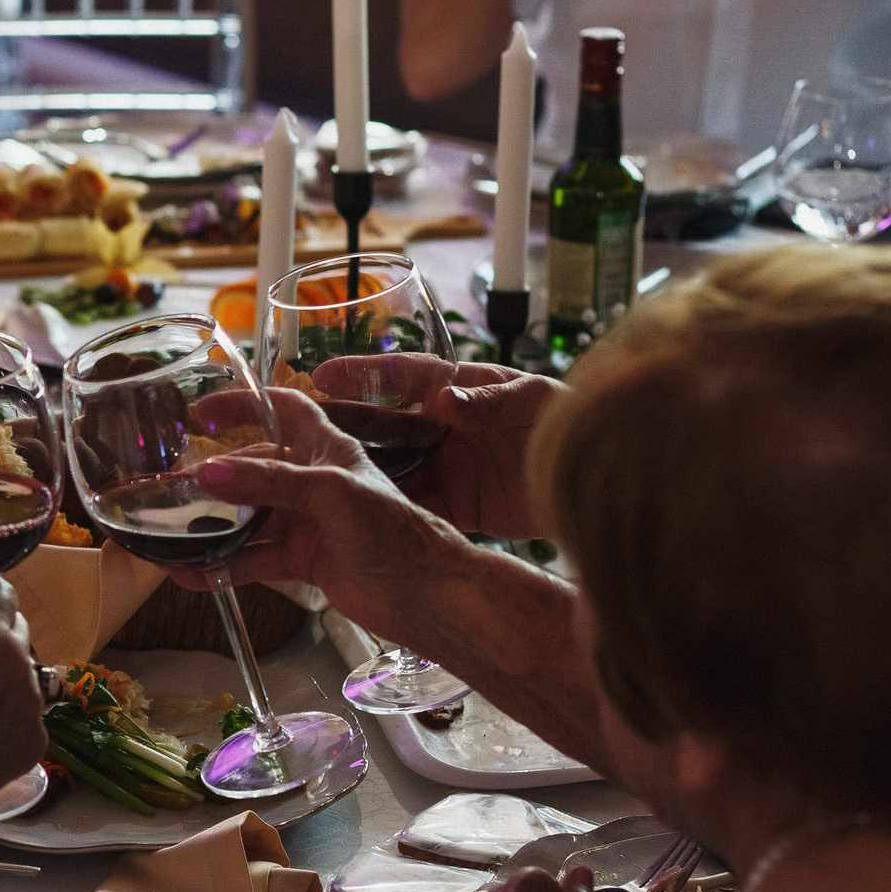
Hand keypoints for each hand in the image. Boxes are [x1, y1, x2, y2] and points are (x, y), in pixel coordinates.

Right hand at [167, 389, 467, 649]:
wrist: (426, 593)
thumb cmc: (394, 530)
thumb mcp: (331, 493)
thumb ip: (270, 483)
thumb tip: (208, 475)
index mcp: (329, 448)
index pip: (284, 409)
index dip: (247, 403)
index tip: (203, 410)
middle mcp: (316, 482)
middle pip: (254, 471)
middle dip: (214, 478)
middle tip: (169, 488)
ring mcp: (308, 523)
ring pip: (249, 519)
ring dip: (213, 527)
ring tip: (169, 535)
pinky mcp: (305, 562)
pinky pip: (255, 560)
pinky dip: (224, 567)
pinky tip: (192, 575)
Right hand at [310, 356, 563, 536]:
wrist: (598, 482)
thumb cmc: (570, 423)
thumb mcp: (534, 401)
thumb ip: (491, 400)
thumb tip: (447, 401)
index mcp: (457, 389)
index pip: (400, 375)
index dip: (359, 373)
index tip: (322, 375)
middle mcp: (440, 426)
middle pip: (378, 424)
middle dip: (335, 427)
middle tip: (292, 432)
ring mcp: (443, 466)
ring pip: (385, 467)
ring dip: (351, 473)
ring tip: (308, 479)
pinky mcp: (453, 504)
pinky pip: (408, 505)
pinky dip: (381, 510)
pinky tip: (350, 518)